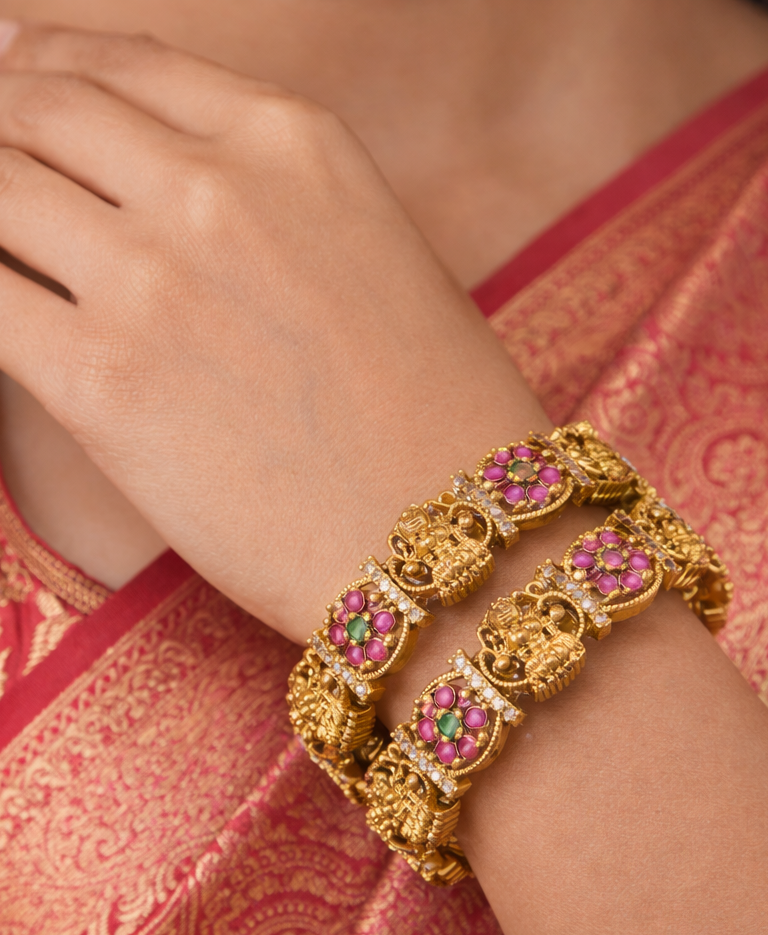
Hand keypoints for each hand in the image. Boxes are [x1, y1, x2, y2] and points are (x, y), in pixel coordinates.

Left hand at [0, 23, 548, 636]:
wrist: (449, 538)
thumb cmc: (436, 415)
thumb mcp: (375, 253)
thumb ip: (274, 200)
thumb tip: (170, 189)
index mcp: (295, 143)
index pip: (126, 63)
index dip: (46, 59)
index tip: (11, 69)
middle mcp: (216, 188)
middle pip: (40, 109)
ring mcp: (152, 280)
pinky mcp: (101, 383)